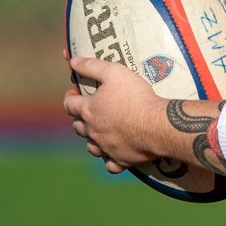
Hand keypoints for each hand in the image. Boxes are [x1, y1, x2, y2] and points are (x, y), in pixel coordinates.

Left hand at [62, 56, 163, 173]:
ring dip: (92, 139)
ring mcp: (105, 148)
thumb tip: (73, 61)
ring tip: (100, 131)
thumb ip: (92, 66)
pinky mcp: (120, 160)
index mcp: (89, 110)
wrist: (157, 125)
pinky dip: (109, 159)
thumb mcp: (114, 72)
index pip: (68, 105)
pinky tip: (114, 153)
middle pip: (77, 127)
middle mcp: (93, 131)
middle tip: (88, 111)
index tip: (73, 94)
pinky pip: (109, 164)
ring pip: (91, 146)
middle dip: (79, 118)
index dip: (69, 98)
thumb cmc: (135, 96)